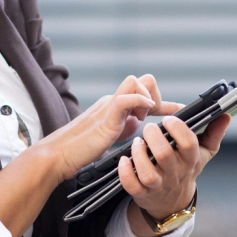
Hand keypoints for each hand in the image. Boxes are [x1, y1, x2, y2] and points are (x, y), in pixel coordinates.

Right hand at [38, 74, 181, 183]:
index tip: (180, 110)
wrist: (57, 157)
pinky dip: (138, 101)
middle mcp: (113, 101)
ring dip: (146, 97)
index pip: (143, 92)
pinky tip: (142, 116)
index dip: (164, 102)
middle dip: (155, 95)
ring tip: (142, 119)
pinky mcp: (105, 118)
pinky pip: (125, 98)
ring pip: (134, 81)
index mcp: (115, 107)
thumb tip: (138, 123)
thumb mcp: (111, 136)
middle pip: (142, 79)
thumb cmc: (81, 150)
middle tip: (150, 119)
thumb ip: (124, 126)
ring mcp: (109, 107)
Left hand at [118, 111, 230, 236]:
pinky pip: (132, 186)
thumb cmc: (186, 169)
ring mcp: (159, 185)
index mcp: (190, 160)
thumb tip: (226, 115)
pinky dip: (126, 173)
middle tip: (149, 127)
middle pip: (164, 155)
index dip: (178, 129)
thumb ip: (214, 133)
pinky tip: (124, 160)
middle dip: (154, 137)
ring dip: (139, 154)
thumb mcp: (204, 153)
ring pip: (148, 173)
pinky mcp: (143, 194)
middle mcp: (175, 173)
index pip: (189, 143)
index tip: (169, 118)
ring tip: (137, 142)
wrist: (173, 201)